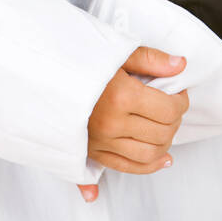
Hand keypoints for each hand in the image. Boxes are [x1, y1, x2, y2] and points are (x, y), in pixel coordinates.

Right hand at [77, 46, 188, 202]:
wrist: (40, 75)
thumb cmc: (78, 60)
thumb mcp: (114, 52)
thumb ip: (150, 59)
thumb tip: (180, 65)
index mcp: (121, 97)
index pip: (168, 110)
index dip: (181, 101)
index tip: (178, 92)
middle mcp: (112, 124)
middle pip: (162, 133)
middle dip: (175, 121)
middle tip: (173, 106)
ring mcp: (101, 142)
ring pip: (148, 155)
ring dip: (165, 143)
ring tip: (167, 128)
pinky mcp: (92, 152)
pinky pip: (127, 168)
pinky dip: (149, 167)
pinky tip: (163, 159)